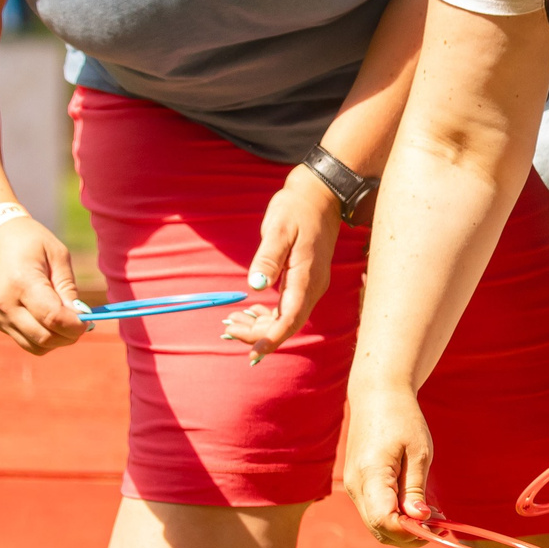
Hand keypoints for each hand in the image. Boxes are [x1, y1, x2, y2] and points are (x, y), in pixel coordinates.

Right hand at [0, 216, 85, 353]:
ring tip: (67, 320)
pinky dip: (44, 338)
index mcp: (22, 282)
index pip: (53, 317)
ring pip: (36, 346)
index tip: (89, 319)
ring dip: (58, 340)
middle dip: (70, 335)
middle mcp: (6, 304)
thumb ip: (68, 288)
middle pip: (45, 337)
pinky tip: (51, 321)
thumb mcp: (58, 255)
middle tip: (83, 321)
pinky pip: (27, 342)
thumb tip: (81, 316)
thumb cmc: (31, 243)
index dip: (76, 324)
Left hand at [222, 166, 341, 362]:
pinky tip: (250, 311)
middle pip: (288, 323)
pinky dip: (269, 314)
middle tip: (229, 329)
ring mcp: (311, 285)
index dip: (273, 338)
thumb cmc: (297, 209)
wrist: (320, 196)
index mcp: (307, 276)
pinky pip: (289, 307)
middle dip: (260, 333)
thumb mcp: (279, 228)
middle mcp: (313, 286)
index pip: (292, 318)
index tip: (253, 352)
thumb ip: (268, 258)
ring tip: (233, 322)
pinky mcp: (306, 281)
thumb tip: (256, 285)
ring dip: (262, 325)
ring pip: (288, 317)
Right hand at [336, 378, 436, 547]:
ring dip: (405, 529)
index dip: (410, 532)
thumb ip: (415, 487)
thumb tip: (419, 518)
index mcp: (371, 475)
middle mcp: (356, 486)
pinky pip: (376, 512)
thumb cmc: (402, 418)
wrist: (377, 396)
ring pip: (377, 525)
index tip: (437, 527)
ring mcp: (354, 487)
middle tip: (441, 527)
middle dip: (410, 536)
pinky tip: (418, 507)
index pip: (384, 520)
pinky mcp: (358, 486)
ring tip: (434, 516)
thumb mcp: (418, 451)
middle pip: (380, 530)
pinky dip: (396, 517)